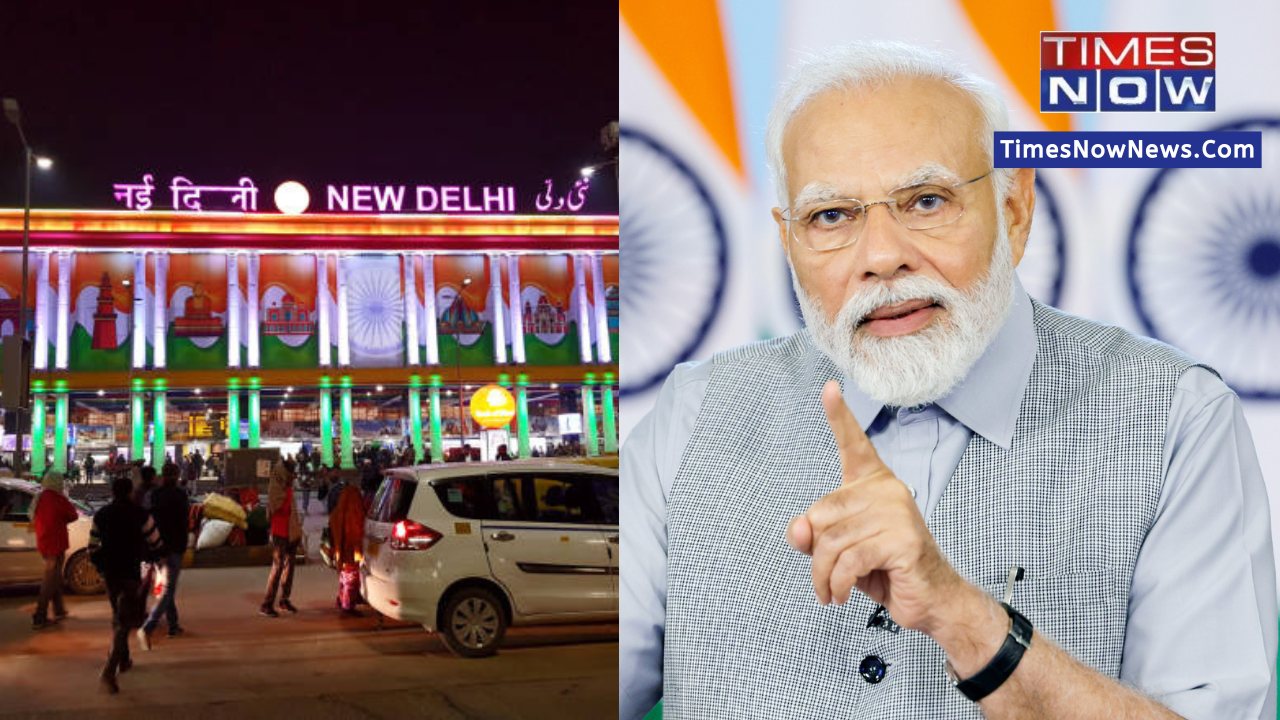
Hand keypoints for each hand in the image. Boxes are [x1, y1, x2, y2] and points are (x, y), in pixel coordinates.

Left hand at [785, 380, 969, 635]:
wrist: (930, 601)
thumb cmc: (885, 571)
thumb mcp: (840, 552)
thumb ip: (814, 536)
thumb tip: (799, 528)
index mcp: (873, 484)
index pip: (853, 444)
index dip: (839, 415)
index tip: (829, 387)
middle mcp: (887, 490)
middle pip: (822, 514)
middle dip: (816, 554)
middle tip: (825, 578)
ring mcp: (897, 513)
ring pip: (832, 541)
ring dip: (824, 576)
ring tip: (831, 592)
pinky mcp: (902, 540)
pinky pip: (849, 560)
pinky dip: (838, 583)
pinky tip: (842, 595)